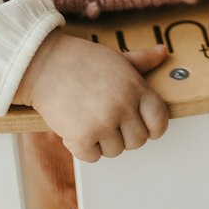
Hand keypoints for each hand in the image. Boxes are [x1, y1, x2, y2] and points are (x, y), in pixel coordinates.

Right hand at [14, 30, 169, 161]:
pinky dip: (83, 148)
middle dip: (124, 135)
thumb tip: (163, 52)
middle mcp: (124, 105)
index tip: (142, 127)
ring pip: (115, 151)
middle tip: (107, 121)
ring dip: (102, 142)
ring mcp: (104, 122)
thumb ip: (142, 61)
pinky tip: (76, 127)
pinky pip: (93, 157)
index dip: (153, 128)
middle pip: (138, 141)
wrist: (45, 64)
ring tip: (89, 118)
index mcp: (137, 87)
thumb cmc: (82, 61)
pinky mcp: (82, 137)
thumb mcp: (117, 58)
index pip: (159, 121)